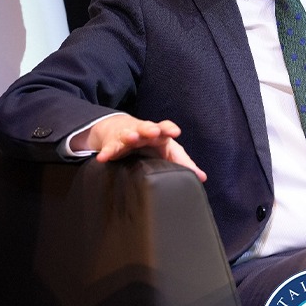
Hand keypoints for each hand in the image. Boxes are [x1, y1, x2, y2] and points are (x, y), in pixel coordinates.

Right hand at [74, 114, 207, 181]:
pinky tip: (103, 158)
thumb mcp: (167, 152)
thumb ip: (183, 164)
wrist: (122, 130)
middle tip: (153, 131)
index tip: (176, 132)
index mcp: (159, 134)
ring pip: (128, 134)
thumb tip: (202, 178)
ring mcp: (128, 136)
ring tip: (130, 138)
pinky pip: (111, 148)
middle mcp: (143, 132)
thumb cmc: (151, 143)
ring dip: (129, 135)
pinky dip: (107, 152)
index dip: (170, 129)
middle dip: (149, 129)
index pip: (165, 128)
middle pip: (146, 128)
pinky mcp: (114, 144)